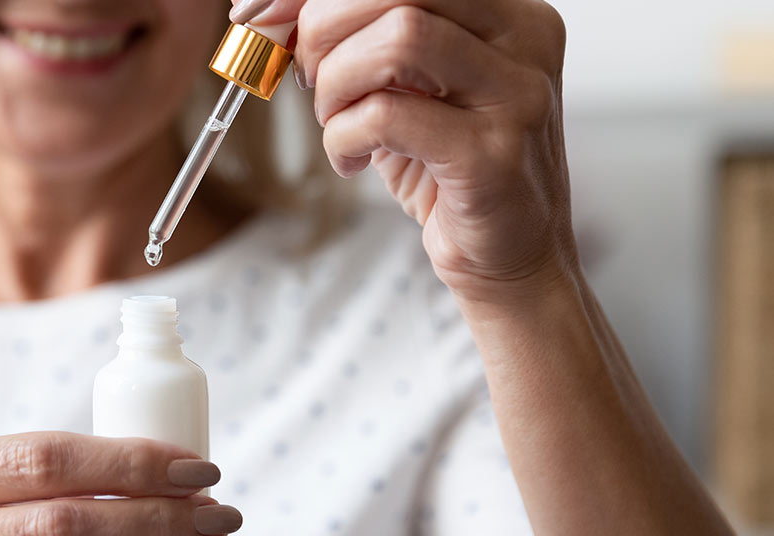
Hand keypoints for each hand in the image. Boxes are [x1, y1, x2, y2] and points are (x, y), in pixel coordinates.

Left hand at [233, 0, 574, 300]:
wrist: (509, 259)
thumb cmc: (448, 173)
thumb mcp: (405, 91)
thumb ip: (361, 43)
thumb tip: (272, 8)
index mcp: (505, 11)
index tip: (265, 12)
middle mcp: (523, 38)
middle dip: (323, 26)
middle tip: (303, 75)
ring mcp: (515, 94)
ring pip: (398, 38)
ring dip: (337, 83)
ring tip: (336, 122)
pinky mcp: (492, 155)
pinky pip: (387, 116)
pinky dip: (344, 137)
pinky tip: (350, 161)